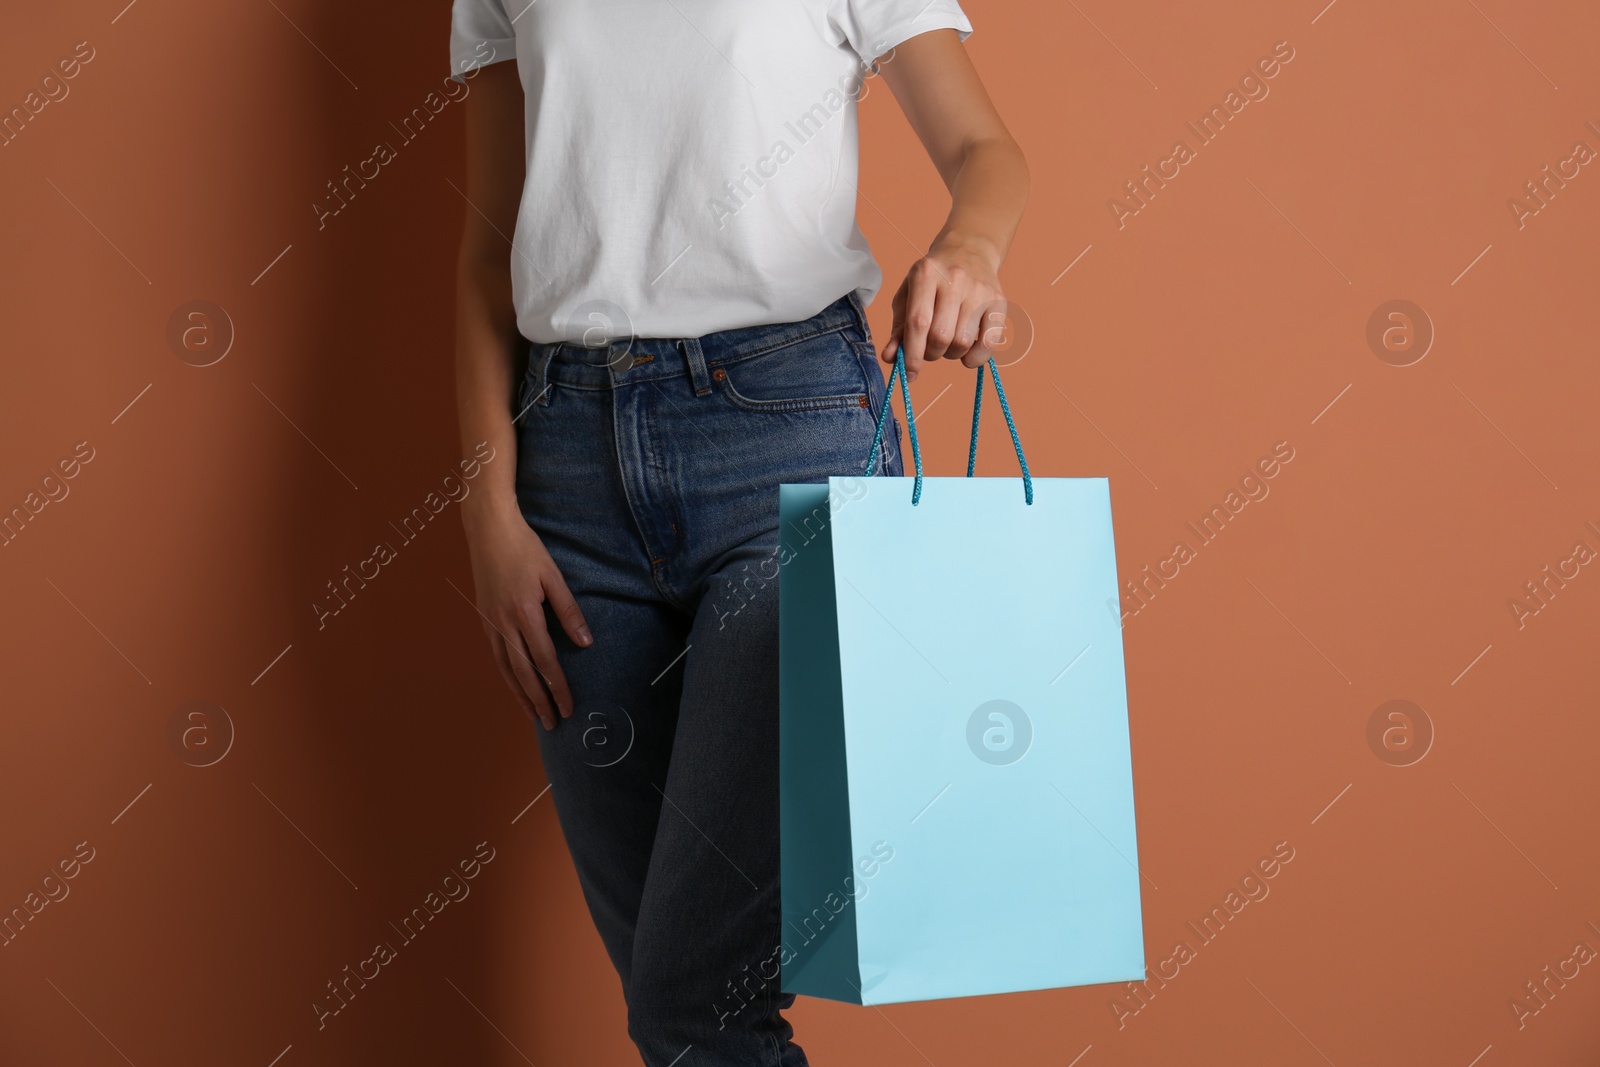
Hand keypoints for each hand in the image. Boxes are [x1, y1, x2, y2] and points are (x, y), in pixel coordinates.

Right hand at [463, 507, 591, 729]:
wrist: (488, 530)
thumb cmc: (525, 549)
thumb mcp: (553, 576)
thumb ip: (569, 610)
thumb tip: (585, 642)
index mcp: (524, 613)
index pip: (545, 661)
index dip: (557, 687)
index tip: (568, 706)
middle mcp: (503, 623)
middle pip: (523, 673)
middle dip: (538, 701)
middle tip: (552, 723)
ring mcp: (490, 622)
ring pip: (505, 668)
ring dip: (520, 694)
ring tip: (533, 715)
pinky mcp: (483, 618)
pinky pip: (495, 655)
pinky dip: (506, 676)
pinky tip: (515, 686)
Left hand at [881, 235, 1007, 382]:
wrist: (969, 250)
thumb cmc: (932, 279)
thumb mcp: (908, 295)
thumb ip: (898, 328)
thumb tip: (890, 358)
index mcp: (925, 275)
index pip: (918, 323)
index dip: (912, 354)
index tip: (909, 373)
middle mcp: (954, 280)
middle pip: (941, 336)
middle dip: (931, 354)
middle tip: (930, 350)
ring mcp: (979, 290)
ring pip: (962, 342)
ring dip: (951, 355)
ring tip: (948, 344)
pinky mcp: (998, 301)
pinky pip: (989, 342)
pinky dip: (976, 358)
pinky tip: (967, 354)